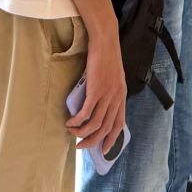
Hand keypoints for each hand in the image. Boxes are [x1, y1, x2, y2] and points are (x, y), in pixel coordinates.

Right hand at [70, 26, 128, 153]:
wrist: (105, 41)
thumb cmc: (106, 57)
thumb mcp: (112, 78)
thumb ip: (108, 92)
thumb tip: (96, 106)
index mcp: (122, 96)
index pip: (119, 124)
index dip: (112, 139)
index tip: (104, 150)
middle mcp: (117, 98)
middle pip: (106, 129)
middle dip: (92, 141)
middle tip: (81, 146)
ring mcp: (107, 95)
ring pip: (95, 124)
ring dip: (82, 132)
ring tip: (71, 132)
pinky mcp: (96, 90)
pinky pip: (86, 113)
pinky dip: (77, 121)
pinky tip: (70, 122)